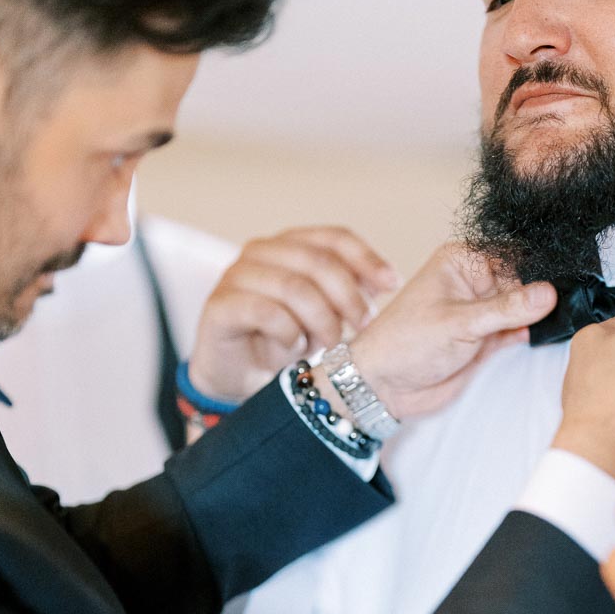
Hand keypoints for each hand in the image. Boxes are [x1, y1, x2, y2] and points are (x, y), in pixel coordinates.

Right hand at [189, 227, 398, 401]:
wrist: (237, 375)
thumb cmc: (284, 339)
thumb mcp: (325, 313)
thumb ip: (350, 293)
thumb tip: (389, 280)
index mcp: (289, 244)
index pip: (334, 238)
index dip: (367, 259)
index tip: (393, 284)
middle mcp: (260, 251)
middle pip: (317, 261)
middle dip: (348, 296)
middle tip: (364, 326)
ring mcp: (236, 275)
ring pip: (294, 287)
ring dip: (321, 320)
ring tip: (330, 343)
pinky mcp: (220, 305)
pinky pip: (265, 312)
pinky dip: (290, 333)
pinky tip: (296, 348)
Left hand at [348, 244, 555, 419]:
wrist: (386, 386)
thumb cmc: (406, 344)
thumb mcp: (460, 322)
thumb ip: (507, 309)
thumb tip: (549, 292)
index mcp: (462, 261)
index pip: (513, 256)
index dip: (540, 268)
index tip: (567, 280)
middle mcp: (474, 282)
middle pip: (524, 280)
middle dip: (544, 294)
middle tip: (569, 303)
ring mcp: (483, 311)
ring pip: (524, 307)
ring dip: (539, 315)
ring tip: (559, 320)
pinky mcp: (488, 338)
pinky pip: (520, 330)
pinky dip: (531, 333)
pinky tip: (542, 335)